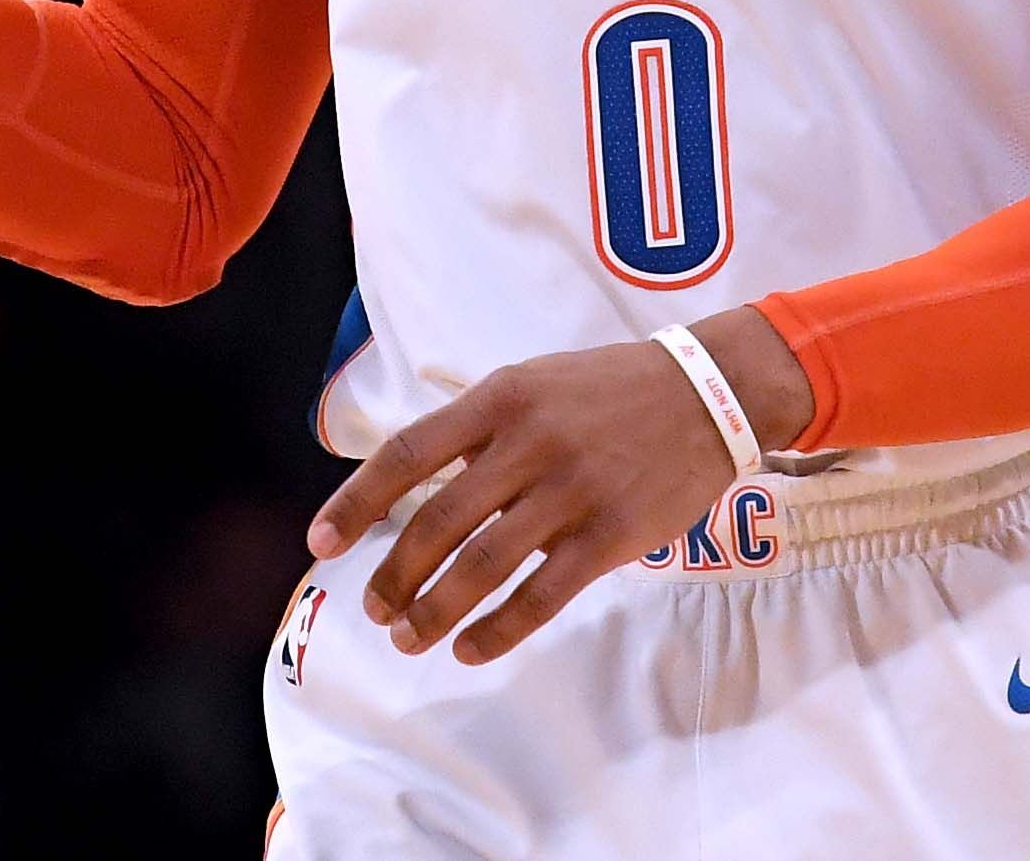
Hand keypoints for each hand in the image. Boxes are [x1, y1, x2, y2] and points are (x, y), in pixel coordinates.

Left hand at [302, 307, 813, 664]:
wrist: (709, 392)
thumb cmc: (607, 391)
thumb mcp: (532, 381)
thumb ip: (476, 429)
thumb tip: (411, 485)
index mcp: (500, 398)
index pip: (406, 454)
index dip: (356, 502)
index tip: (320, 542)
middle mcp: (529, 441)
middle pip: (437, 522)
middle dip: (394, 574)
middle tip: (374, 610)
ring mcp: (572, 490)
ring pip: (483, 566)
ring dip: (434, 611)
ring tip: (408, 638)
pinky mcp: (611, 535)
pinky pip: (542, 596)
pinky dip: (498, 631)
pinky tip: (469, 649)